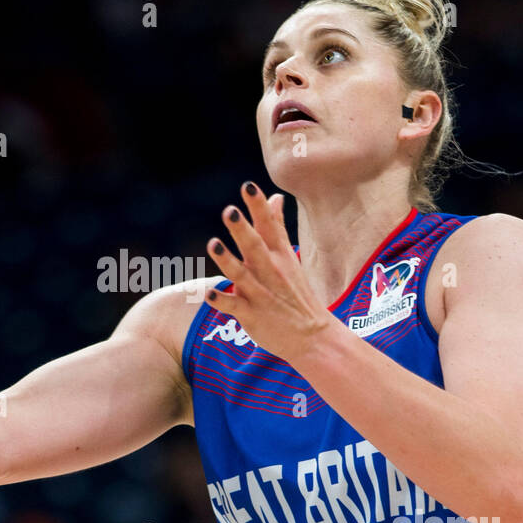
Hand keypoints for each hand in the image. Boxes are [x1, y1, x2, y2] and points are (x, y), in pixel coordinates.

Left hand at [205, 181, 336, 363]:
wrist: (313, 336)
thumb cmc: (296, 293)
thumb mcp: (289, 256)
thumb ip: (277, 226)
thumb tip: (275, 197)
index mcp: (279, 255)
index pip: (269, 226)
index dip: (258, 206)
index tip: (248, 186)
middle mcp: (270, 271)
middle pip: (255, 247)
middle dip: (242, 229)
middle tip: (230, 211)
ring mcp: (261, 294)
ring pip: (242, 275)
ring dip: (228, 260)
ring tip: (213, 244)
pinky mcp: (252, 316)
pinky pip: (235, 307)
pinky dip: (222, 301)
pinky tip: (209, 294)